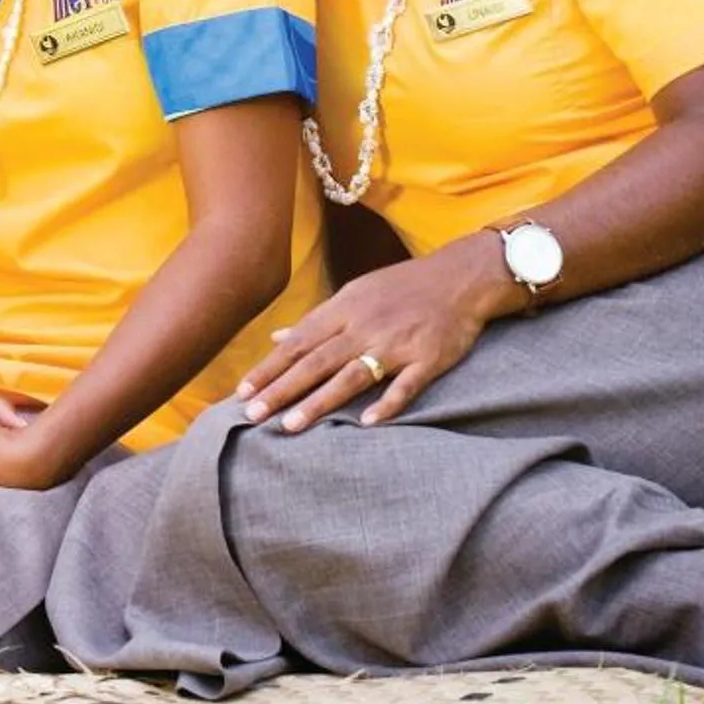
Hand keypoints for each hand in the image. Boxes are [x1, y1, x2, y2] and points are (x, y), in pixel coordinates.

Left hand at [236, 238, 508, 428]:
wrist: (461, 277)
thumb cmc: (403, 287)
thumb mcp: (355, 293)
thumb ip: (317, 320)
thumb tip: (277, 336)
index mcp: (344, 309)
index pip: (298, 343)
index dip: (270, 367)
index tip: (242, 392)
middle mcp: (365, 326)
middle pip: (317, 361)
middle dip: (282, 388)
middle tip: (253, 414)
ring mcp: (397, 343)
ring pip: (352, 375)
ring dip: (320, 401)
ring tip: (291, 425)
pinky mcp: (428, 358)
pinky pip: (406, 384)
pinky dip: (388, 402)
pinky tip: (367, 422)